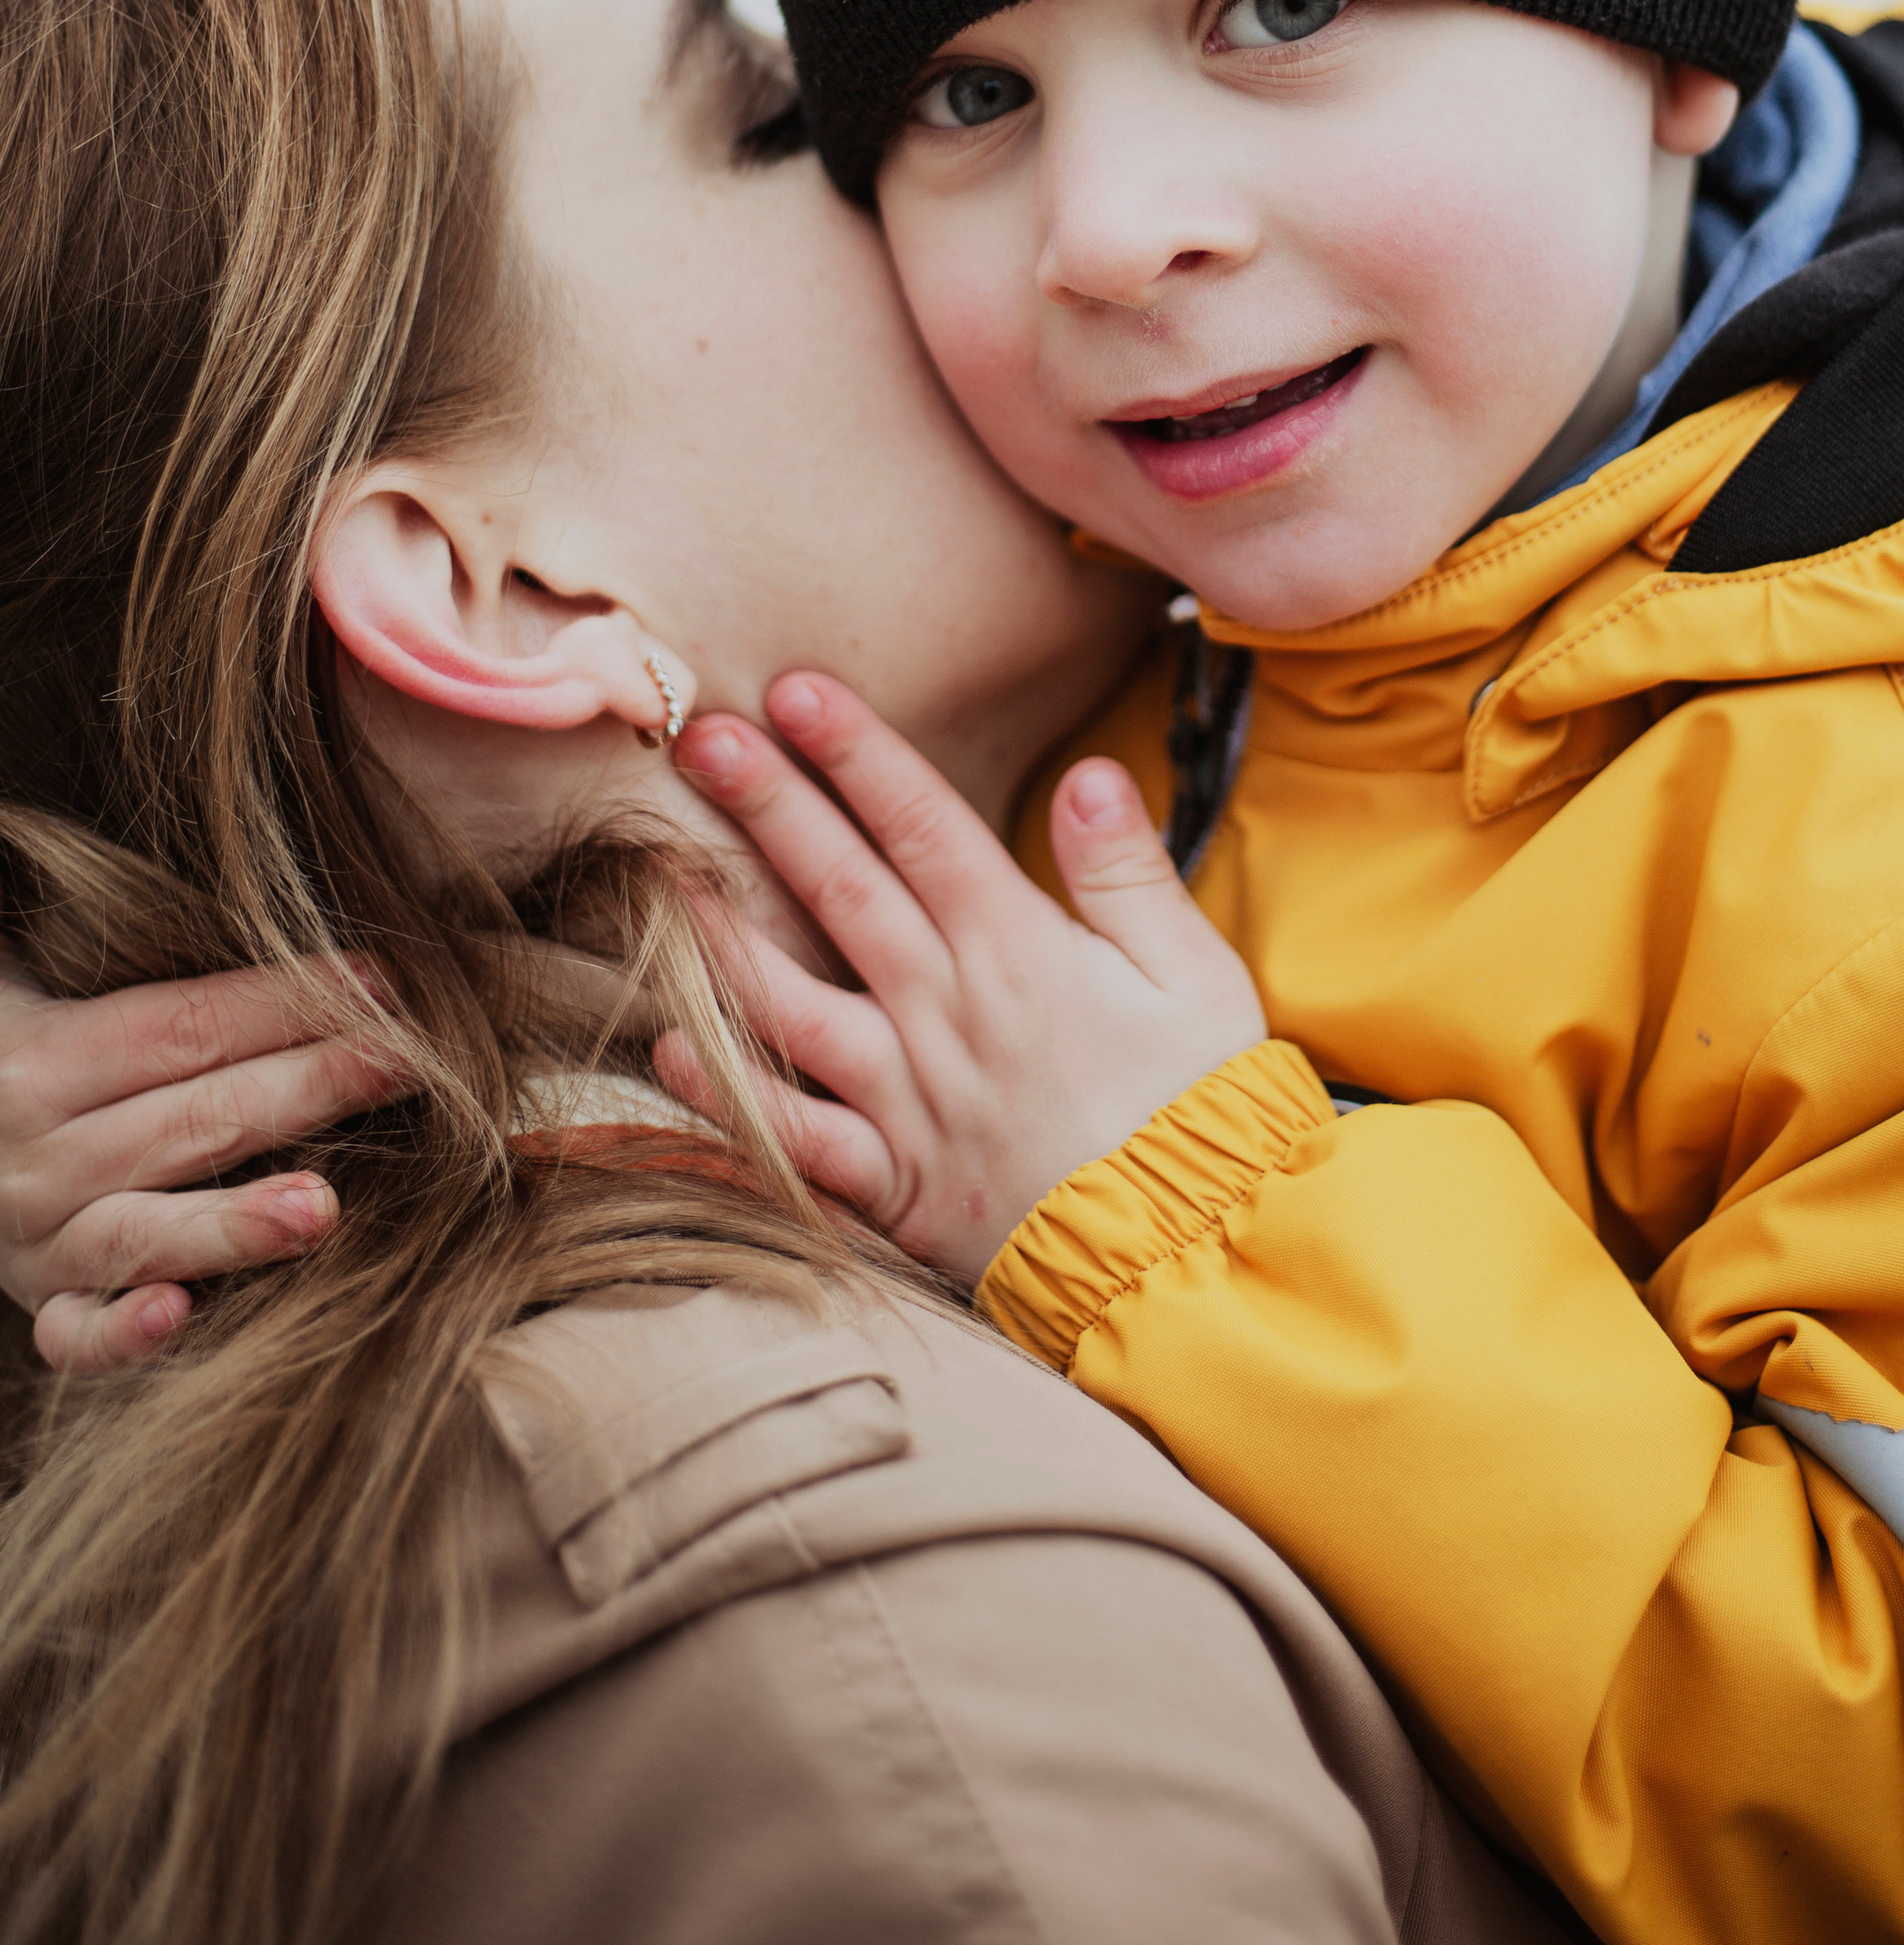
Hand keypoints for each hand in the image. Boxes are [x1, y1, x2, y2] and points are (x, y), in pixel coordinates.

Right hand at [0, 953, 410, 1374]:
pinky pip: (77, 1334)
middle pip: (192, 1119)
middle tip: (407, 1063)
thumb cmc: (42, 1052)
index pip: (183, 1027)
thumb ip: (169, 989)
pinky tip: (181, 1313)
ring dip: (235, 1221)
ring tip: (320, 1210)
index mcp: (42, 1058)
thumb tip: (313, 947)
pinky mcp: (42, 1309)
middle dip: (310, 1086)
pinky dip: (124, 1331)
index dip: (285, 1002)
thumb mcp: (67, 995)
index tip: (382, 982)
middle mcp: (35, 1154)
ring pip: (141, 1231)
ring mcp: (35, 1241)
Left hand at [661, 674, 1265, 1284]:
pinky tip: (668, 1049)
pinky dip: (726, 1095)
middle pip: (840, 890)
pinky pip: (792, 1135)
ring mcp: (907, 1098)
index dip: (858, 752)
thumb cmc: (1201, 1105)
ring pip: (790, 1003)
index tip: (798, 689)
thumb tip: (1089, 772)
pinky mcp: (892, 1181)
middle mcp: (945, 1013)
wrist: (1191, 1256)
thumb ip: (1129, 872)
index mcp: (1018, 951)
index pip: (922, 826)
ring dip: (721, 934)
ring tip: (659, 874)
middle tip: (702, 735)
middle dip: (769, 804)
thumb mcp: (1195, 972)